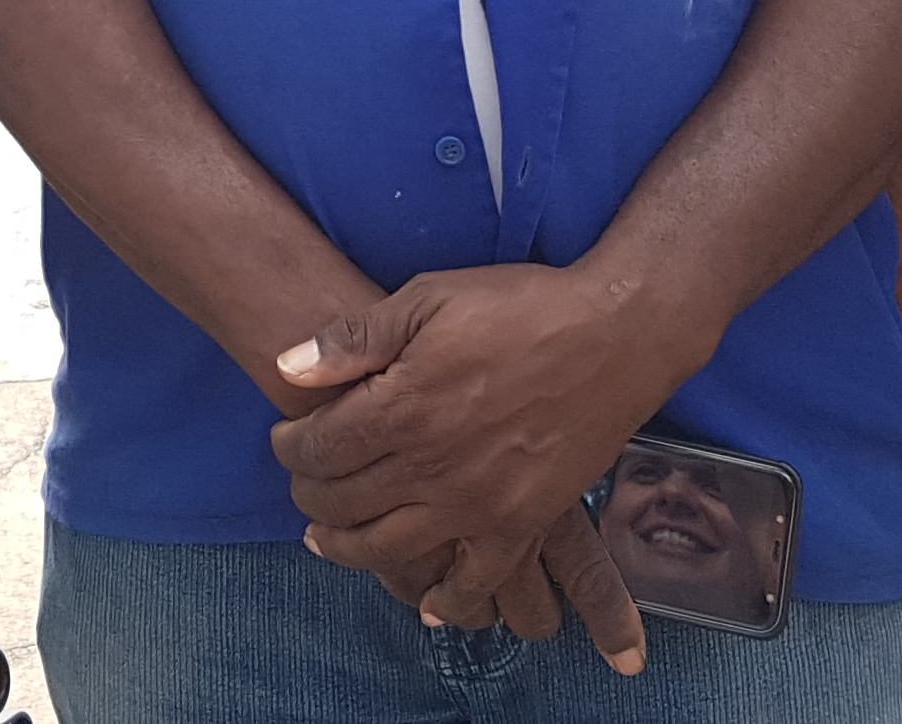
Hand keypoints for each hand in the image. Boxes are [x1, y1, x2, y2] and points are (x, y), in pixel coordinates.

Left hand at [269, 263, 693, 646]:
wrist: (616, 333)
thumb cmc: (522, 305)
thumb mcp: (429, 297)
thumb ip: (353, 337)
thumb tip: (287, 367)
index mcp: (403, 406)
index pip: (318, 447)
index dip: (290, 447)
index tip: (285, 440)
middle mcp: (432, 466)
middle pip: (342, 502)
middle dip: (308, 495)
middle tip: (302, 486)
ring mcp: (477, 503)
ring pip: (388, 549)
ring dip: (348, 549)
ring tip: (329, 540)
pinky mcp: (522, 523)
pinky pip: (475, 582)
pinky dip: (447, 601)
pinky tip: (428, 604)